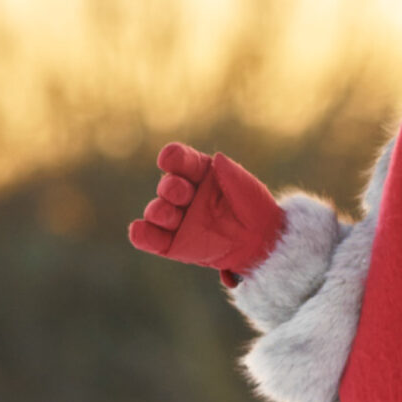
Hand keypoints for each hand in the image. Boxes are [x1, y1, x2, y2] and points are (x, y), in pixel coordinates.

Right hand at [127, 141, 283, 275]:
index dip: (173, 158)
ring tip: (169, 215)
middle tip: (183, 194)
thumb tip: (217, 159)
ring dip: (158, 210)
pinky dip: (142, 235)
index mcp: (199, 173)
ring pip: (156, 211)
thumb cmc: (254, 210)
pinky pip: (150, 238)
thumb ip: (232, 174)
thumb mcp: (248, 189)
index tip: (169, 159)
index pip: (181, 160)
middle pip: (168, 186)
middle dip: (171, 187)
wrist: (261, 243)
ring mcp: (177, 219)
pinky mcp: (173, 244)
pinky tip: (140, 231)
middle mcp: (184, 193)